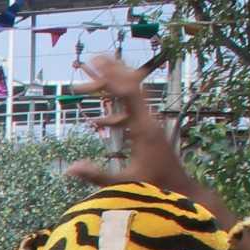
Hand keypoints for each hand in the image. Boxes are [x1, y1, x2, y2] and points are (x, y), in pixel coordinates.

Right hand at [67, 54, 215, 212]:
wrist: (181, 190)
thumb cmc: (154, 187)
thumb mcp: (123, 183)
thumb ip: (96, 175)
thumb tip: (69, 169)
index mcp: (143, 128)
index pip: (127, 94)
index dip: (110, 78)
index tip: (94, 66)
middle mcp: (148, 120)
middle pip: (131, 86)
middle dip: (111, 72)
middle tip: (92, 59)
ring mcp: (150, 124)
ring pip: (133, 96)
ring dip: (114, 84)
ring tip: (95, 73)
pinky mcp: (149, 131)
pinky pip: (132, 111)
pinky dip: (116, 106)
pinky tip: (99, 114)